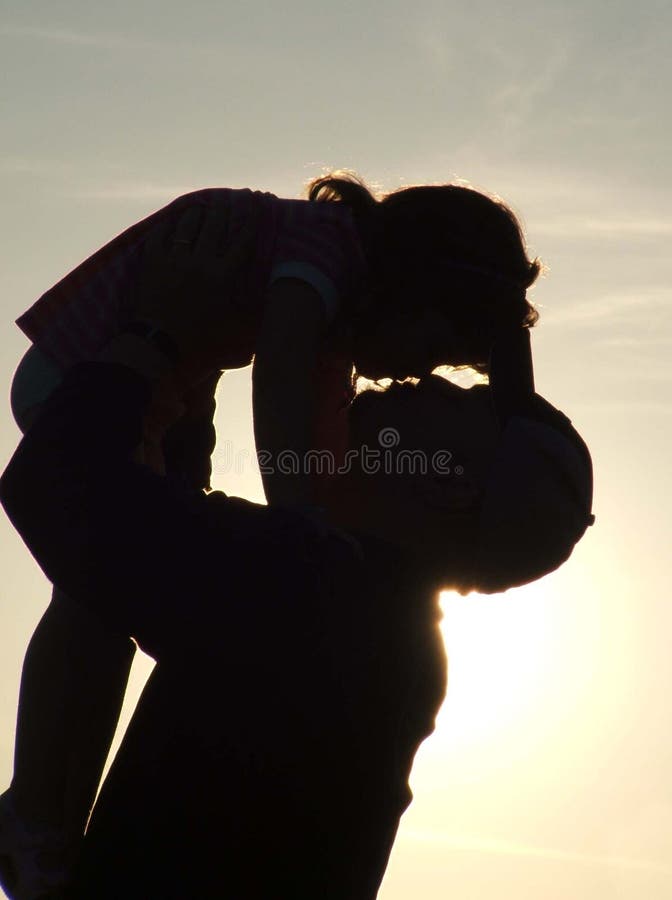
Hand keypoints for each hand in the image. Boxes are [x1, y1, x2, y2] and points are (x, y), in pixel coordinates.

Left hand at [131, 197, 258, 371]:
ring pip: (189, 224)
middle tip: (229, 196)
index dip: (250, 218)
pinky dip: (170, 225)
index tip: (254, 201)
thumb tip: (269, 300)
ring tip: (203, 205)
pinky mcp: (152, 261)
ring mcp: (174, 259)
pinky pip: (162, 233)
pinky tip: (174, 221)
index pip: (241, 240)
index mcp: (223, 276)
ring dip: (198, 211)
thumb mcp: (232, 324)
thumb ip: (251, 310)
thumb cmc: (200, 340)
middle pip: (215, 225)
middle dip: (225, 207)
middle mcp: (200, 262)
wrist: (159, 344)